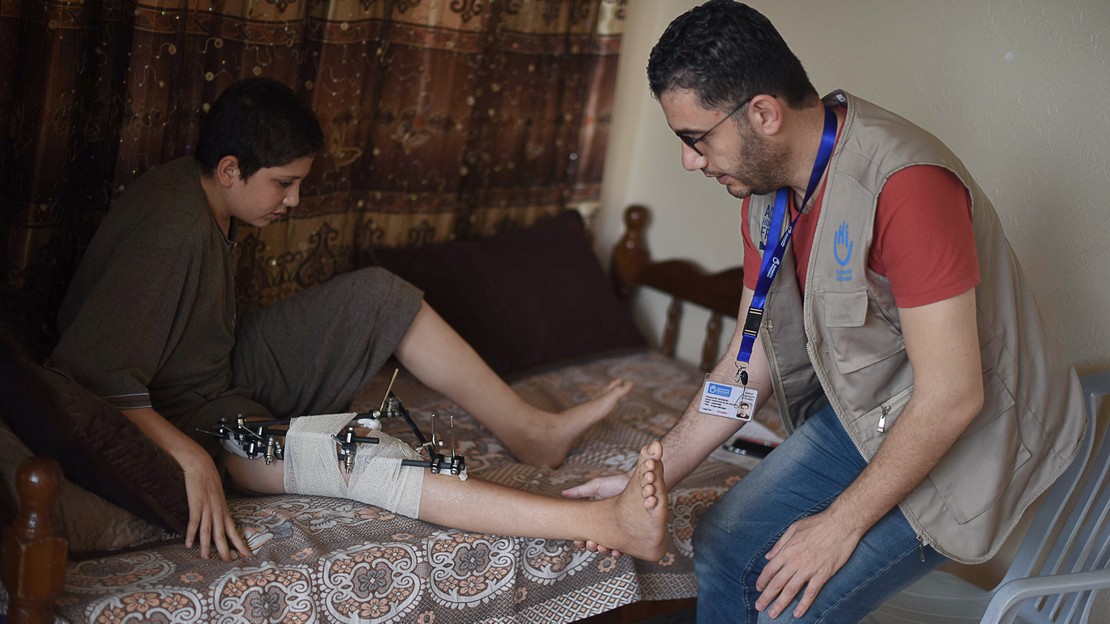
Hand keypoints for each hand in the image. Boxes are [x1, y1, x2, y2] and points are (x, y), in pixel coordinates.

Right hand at [177, 444, 251, 560]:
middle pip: (223, 534)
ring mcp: (207, 508)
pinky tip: (189, 544)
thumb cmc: (209, 480)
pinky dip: (191, 534)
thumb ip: (218, 510)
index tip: (246, 555)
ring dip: (207, 546)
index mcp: (224, 510)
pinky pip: (194, 522)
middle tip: (229, 562)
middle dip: (226, 549)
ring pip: (208, 531)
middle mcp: (218, 511)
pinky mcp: (196, 504)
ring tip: (206, 558)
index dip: (240, 543)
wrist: (201, 466)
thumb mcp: (218, 497)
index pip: (234, 531)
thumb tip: (217, 521)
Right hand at [562, 472, 633, 555]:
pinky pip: (624, 548)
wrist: (640, 483)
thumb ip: (579, 492)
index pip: (586, 532)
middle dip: (590, 546)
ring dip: (602, 550)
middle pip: (595, 542)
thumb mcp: (596, 486)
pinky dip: (618, 551)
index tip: (577, 540)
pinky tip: (615, 550)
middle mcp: (607, 526)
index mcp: (597, 517)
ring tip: (601, 547)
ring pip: (608, 547)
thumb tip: (563, 494)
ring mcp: (619, 531)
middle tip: (589, 543)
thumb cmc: (618, 483)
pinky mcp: (631, 534)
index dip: (580, 539)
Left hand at [754, 510, 860, 618]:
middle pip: (777, 583)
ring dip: (780, 604)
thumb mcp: (793, 528)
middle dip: (766, 597)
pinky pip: (811, 593)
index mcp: (787, 550)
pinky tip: (797, 613)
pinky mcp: (822, 575)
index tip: (758, 589)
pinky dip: (803, 604)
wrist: (840, 524)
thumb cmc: (817, 523)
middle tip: (759, 607)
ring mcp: (809, 570)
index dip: (762, 581)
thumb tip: (768, 557)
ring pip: (790, 591)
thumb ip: (779, 543)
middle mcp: (795, 562)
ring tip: (772, 614)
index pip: (770, 570)